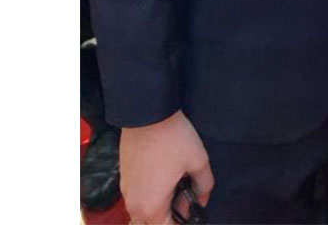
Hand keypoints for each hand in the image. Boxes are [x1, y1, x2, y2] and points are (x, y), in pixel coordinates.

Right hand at [119, 110, 212, 224]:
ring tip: (176, 188)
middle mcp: (135, 204)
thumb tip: (202, 199)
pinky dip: (148, 197)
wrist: (147, 113)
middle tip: (184, 200)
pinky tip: (163, 179)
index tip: (191, 211)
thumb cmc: (174, 139)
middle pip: (150, 224)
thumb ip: (204, 186)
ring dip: (157, 208)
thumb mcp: (198, 161)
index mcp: (152, 207)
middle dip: (168, 219)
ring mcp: (126, 191)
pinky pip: (136, 198)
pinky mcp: (123, 177)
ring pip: (141, 213)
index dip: (181, 222)